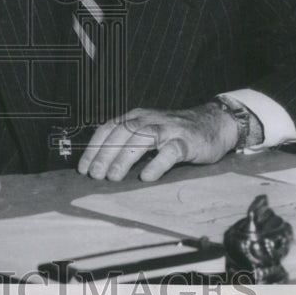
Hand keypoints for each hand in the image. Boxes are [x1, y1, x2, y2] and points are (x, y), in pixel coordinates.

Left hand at [77, 103, 238, 182]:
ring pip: (142, 138)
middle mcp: (149, 120)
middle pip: (121, 133)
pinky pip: (170, 151)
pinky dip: (157, 163)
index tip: (83, 168)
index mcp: (136, 117)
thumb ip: (128, 142)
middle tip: (95, 175)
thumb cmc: (174, 132)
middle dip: (104, 154)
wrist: (212, 123)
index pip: (108, 128)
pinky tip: (147, 176)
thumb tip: (101, 165)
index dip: (93, 147)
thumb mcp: (147, 132)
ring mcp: (168, 129)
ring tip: (113, 177)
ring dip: (124, 157)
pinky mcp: (187, 141)